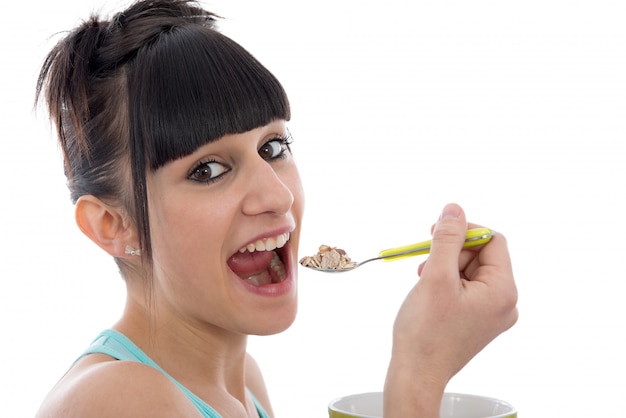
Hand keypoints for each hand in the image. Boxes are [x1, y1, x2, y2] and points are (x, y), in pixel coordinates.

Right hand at [383, 203, 517, 416]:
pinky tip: (429, 290)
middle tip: (427, 258)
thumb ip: (447, 239)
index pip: (493, 241)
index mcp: (503, 291)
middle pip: (482, 255)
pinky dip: (447, 282)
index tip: (440, 230)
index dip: (466, 230)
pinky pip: (466, 288)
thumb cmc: (426, 333)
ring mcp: (491, 314)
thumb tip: (455, 210)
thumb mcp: (436, 276)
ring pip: (471, 271)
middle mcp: (504, 303)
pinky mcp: (476, 320)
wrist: (416, 373)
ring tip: (425, 279)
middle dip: (452, 252)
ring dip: (446, 266)